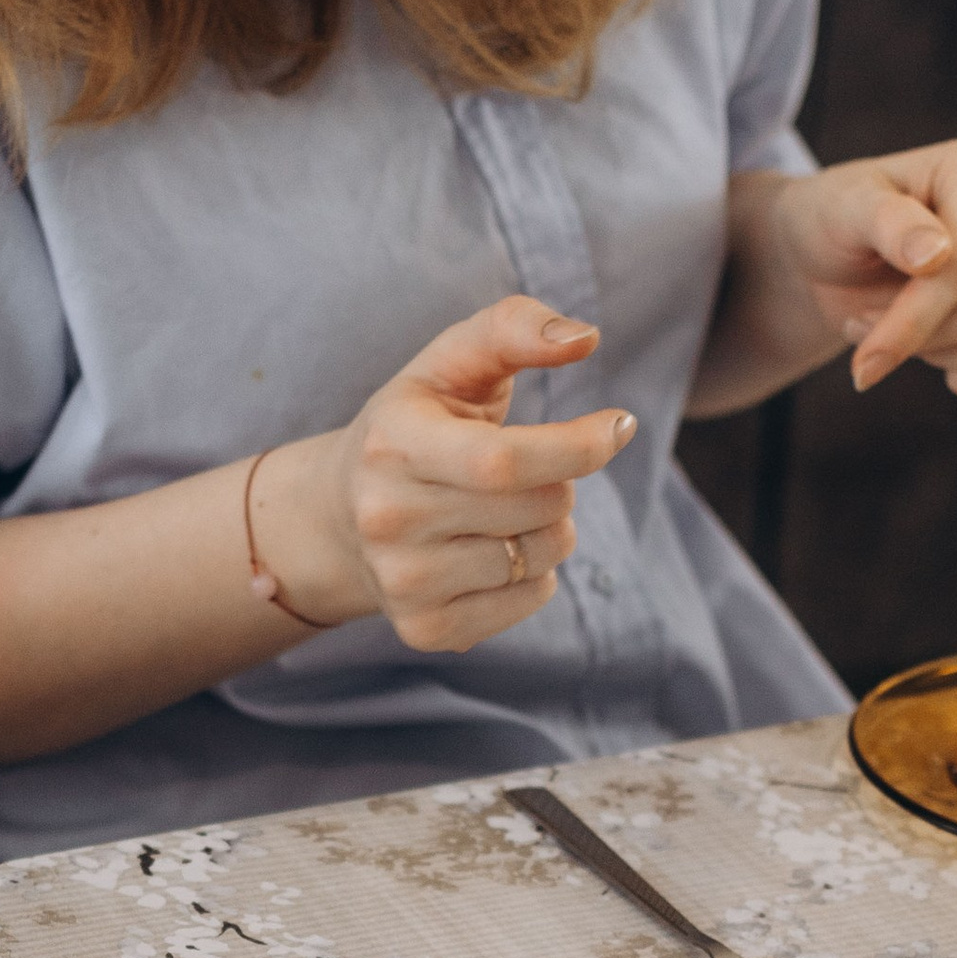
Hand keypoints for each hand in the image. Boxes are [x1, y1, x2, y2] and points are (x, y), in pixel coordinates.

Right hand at [260, 296, 636, 653]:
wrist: (338, 514)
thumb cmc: (416, 422)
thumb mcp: (450, 362)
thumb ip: (514, 327)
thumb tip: (585, 337)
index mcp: (392, 444)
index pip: (503, 461)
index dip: (578, 446)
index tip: (618, 424)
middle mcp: (388, 519)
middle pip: (540, 507)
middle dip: (562, 479)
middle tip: (529, 468)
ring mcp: (403, 582)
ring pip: (543, 556)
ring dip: (552, 526)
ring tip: (506, 509)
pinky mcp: (426, 629)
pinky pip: (533, 599)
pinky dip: (536, 572)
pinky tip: (493, 549)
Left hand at [775, 140, 956, 400]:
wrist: (835, 259)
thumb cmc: (836, 223)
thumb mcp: (841, 210)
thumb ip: (887, 222)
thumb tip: (936, 254)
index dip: (910, 315)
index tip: (852, 332)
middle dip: (920, 334)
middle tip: (863, 322)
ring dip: (939, 357)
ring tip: (891, 327)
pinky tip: (934, 356)